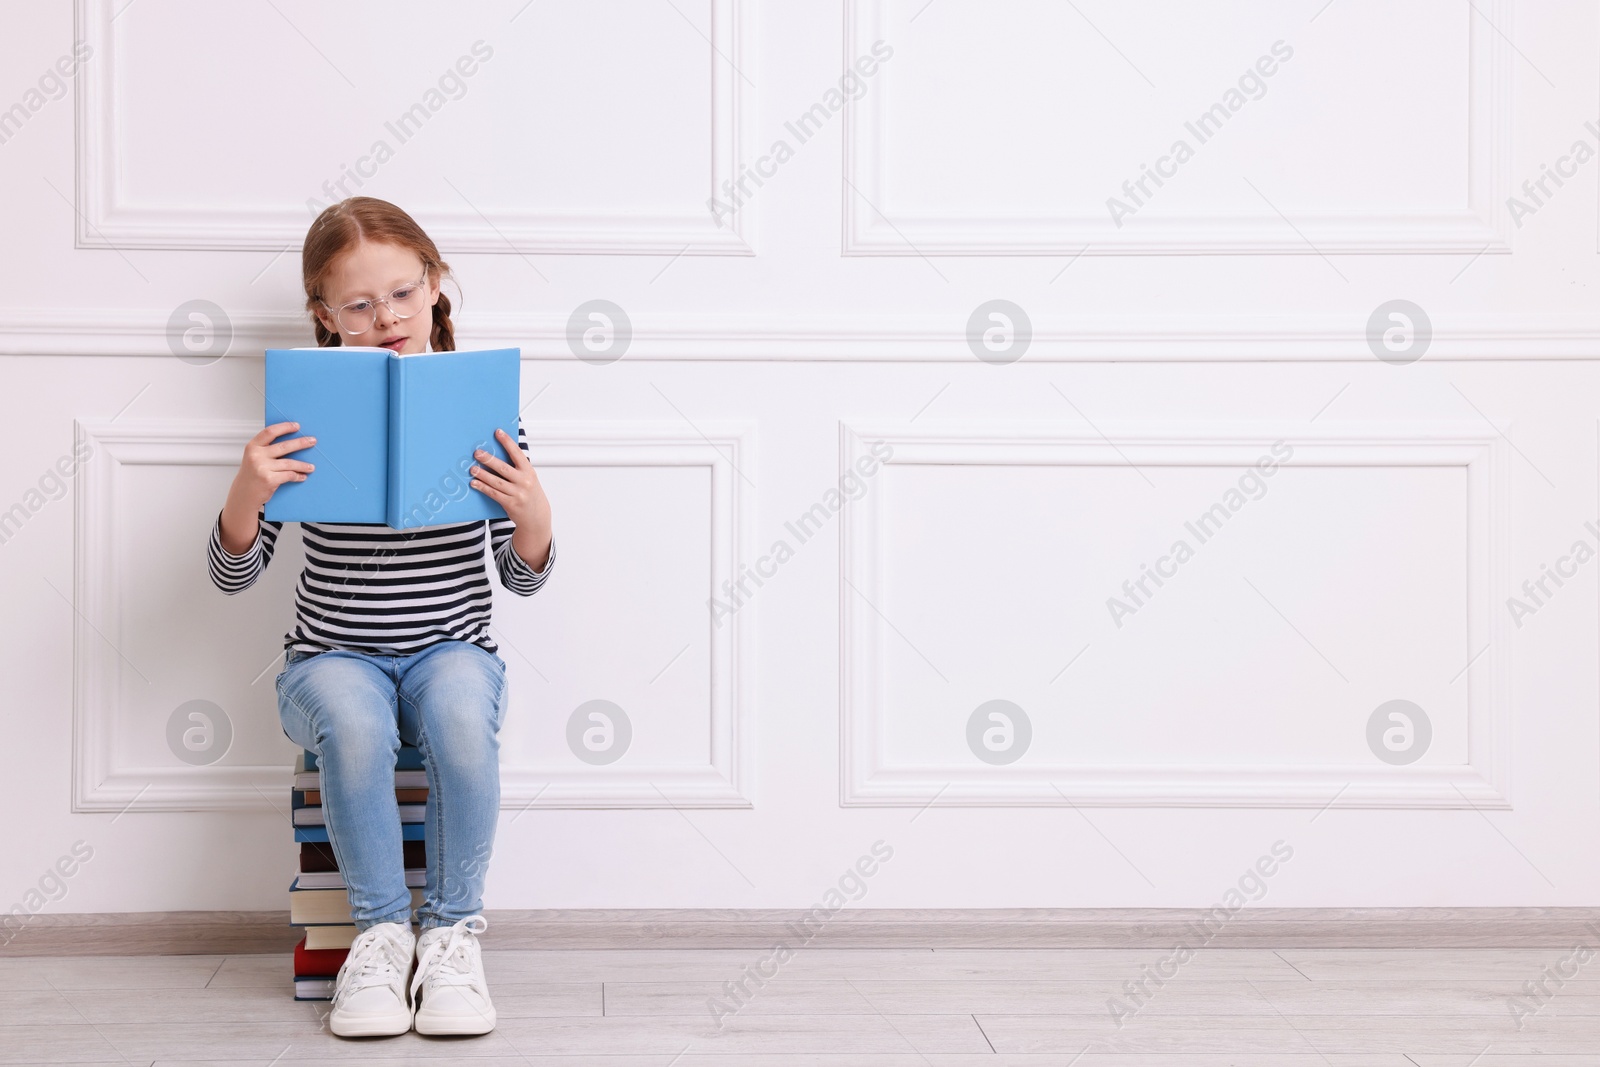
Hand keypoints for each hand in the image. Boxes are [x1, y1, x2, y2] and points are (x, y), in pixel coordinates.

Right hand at [233, 421, 316, 509]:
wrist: (243, 494)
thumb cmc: (251, 475)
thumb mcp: (253, 457)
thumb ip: (266, 449)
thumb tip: (290, 441)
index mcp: (252, 447)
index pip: (270, 432)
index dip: (284, 427)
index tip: (296, 426)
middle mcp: (256, 456)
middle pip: (284, 446)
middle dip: (301, 443)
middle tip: (312, 441)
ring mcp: (262, 468)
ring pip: (290, 463)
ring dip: (303, 465)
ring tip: (311, 467)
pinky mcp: (269, 480)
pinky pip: (289, 475)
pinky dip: (298, 476)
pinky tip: (303, 476)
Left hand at [470, 428, 552, 565]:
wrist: (536, 516)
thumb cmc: (529, 493)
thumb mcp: (528, 478)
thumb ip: (516, 467)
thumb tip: (495, 454)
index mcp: (529, 471)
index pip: (517, 453)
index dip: (507, 442)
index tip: (497, 432)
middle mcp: (525, 481)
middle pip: (504, 468)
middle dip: (489, 459)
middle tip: (477, 452)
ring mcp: (518, 493)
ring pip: (497, 482)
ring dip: (483, 474)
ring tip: (472, 468)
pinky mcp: (510, 504)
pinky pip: (494, 493)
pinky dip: (483, 488)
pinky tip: (474, 483)